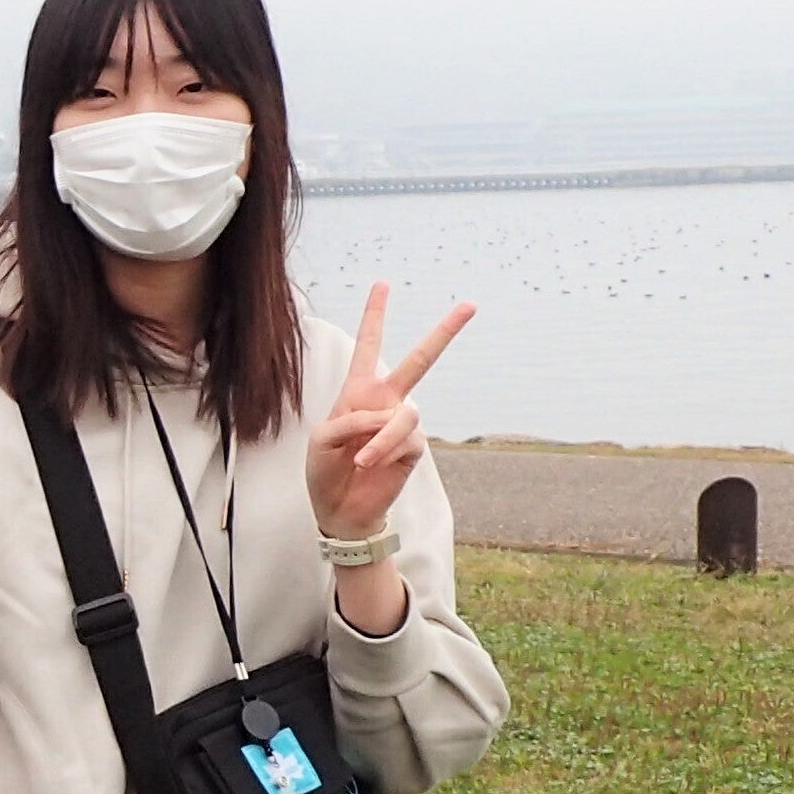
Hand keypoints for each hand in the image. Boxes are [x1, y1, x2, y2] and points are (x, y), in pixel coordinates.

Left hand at [308, 281, 474, 541]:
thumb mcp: (322, 439)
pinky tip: (370, 465)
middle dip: (444, 332)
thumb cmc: (325, 470)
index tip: (383, 284)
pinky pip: (405, 440)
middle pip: (418, 361)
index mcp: (358, 390)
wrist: (340, 509)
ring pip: (406, 414)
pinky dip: (383, 452)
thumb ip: (350, 420)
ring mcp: (402, 424)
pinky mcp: (413, 448)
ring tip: (361, 459)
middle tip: (471, 305)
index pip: (369, 346)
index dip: (375, 316)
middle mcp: (385, 400)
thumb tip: (389, 415)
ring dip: (380, 437)